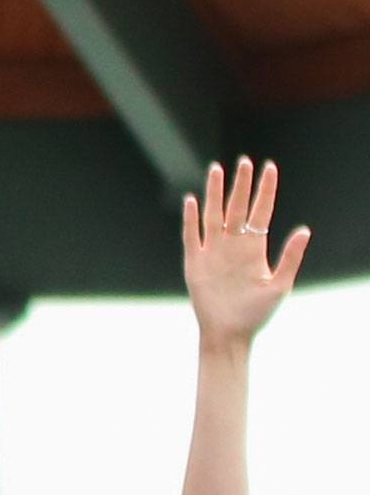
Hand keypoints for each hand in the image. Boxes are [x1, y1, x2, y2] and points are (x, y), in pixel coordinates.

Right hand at [180, 156, 306, 349]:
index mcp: (254, 248)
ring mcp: (213, 251)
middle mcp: (233, 245)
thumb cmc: (256, 313)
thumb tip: (304, 230)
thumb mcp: (279, 285)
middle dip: (241, 184)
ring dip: (215, 193)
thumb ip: (290, 257)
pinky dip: (191, 218)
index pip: (261, 211)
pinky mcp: (195, 262)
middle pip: (237, 207)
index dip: (265, 190)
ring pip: (214, 214)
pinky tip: (192, 200)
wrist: (228, 332)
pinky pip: (192, 235)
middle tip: (245, 161)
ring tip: (217, 169)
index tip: (270, 168)